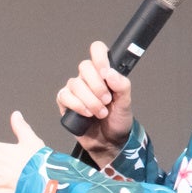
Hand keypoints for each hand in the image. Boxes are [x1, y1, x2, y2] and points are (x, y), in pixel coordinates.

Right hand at [57, 40, 132, 162]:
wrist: (108, 142)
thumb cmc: (117, 121)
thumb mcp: (126, 103)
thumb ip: (122, 85)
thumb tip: (111, 73)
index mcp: (104, 73)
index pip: (97, 50)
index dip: (99, 57)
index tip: (105, 73)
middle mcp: (88, 78)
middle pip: (84, 67)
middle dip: (97, 86)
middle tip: (106, 101)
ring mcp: (75, 90)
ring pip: (75, 83)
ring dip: (90, 100)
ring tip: (100, 113)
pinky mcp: (65, 102)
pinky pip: (64, 96)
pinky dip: (77, 105)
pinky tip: (86, 114)